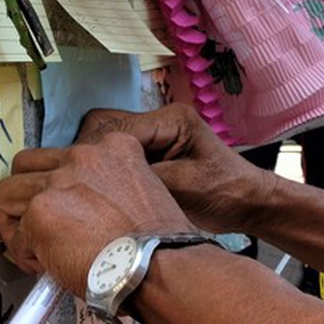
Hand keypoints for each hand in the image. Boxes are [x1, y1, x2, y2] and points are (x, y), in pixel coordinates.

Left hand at [0, 128, 194, 294]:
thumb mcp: (142, 191)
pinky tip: (46, 268)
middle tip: (34, 225)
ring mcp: (58, 183)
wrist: (158, 266)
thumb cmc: (156, 244)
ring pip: (7, 193)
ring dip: (16, 224)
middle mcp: (82, 156)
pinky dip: (25, 256)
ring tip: (32, 248)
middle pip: (25, 166)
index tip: (65, 210)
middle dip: (24, 197)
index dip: (57, 186)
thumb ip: (107, 188)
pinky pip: (15, 237)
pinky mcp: (41, 213)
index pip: (64, 155)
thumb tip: (78, 211)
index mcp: (112, 147)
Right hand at [73, 104, 270, 233]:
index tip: (74, 176)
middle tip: (75, 183)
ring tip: (85, 189)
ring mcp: (154, 136)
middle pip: (103, 128)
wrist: (248, 204)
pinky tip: (99, 191)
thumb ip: (143, 178)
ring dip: (93, 163)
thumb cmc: (227, 194)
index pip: (116, 128)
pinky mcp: (151, 153)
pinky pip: (116, 156)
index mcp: (171, 119)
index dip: (92, 153)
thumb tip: (101, 182)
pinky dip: (104, 171)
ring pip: (104, 140)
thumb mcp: (184, 187)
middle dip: (87, 154)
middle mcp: (158, 121)